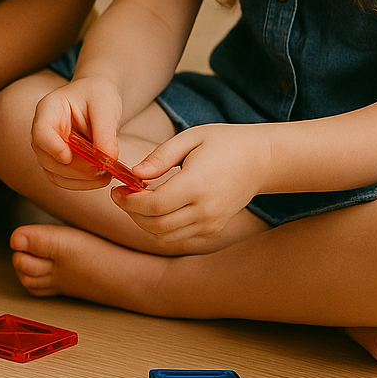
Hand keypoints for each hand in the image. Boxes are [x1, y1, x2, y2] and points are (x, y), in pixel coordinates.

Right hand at [30, 75, 127, 191]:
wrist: (98, 98)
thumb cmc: (99, 95)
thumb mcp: (105, 106)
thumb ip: (105, 131)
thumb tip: (109, 159)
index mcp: (48, 109)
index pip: (41, 132)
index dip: (52, 147)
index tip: (68, 157)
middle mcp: (43, 131)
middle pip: (47, 157)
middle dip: (75, 168)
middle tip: (102, 168)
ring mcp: (49, 148)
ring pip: (55, 173)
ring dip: (80, 179)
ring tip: (106, 173)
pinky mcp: (59, 162)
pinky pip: (65, 180)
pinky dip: (83, 184)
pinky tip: (101, 178)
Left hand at [115, 124, 270, 249]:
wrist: (260, 160)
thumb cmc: (223, 143)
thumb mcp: (190, 138)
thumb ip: (160, 157)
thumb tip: (134, 173)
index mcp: (197, 185)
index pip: (154, 205)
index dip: (128, 201)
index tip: (116, 190)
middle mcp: (205, 210)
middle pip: (156, 225)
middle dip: (131, 213)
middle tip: (122, 195)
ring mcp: (211, 223)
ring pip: (165, 237)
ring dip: (144, 223)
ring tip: (137, 202)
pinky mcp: (213, 230)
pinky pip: (179, 239)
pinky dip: (161, 230)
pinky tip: (157, 210)